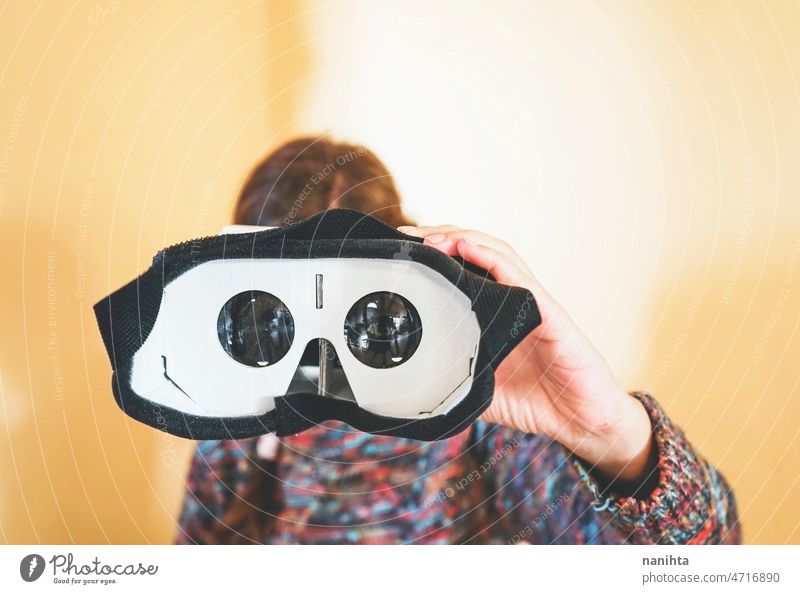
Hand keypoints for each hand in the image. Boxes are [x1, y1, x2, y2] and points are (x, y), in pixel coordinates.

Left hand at [398, 224, 655, 486]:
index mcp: (496, 314)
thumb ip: (449, 382)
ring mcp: (534, 304)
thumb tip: (408, 391)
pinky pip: (521, 280)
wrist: (582, 423)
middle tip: (407, 234)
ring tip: (432, 237)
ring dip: (462, 239)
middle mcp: (514, 300)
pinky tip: (468, 247)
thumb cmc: (537, 403)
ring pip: (497, 255)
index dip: (434, 254)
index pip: (464, 269)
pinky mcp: (551, 315)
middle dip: (441, 237)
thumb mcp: (477, 391)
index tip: (402, 250)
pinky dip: (493, 260)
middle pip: (477, 251)